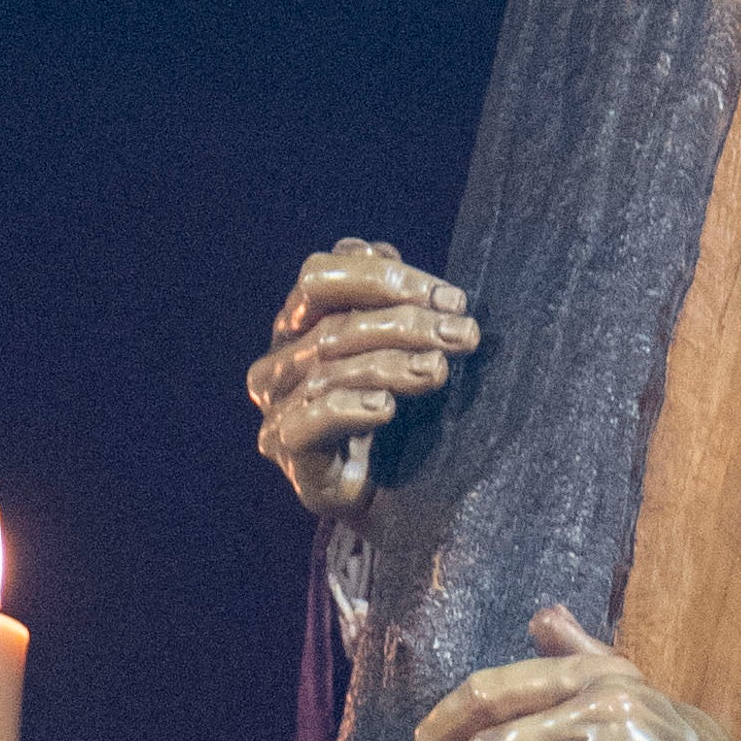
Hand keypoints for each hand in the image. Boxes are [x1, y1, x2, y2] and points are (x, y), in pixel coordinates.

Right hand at [250, 236, 473, 520]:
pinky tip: (385, 408)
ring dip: (391, 365)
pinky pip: (307, 422)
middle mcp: (280, 359)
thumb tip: (380, 249)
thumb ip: (388, 298)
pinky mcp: (286, 451)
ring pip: (327, 370)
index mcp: (300, 321)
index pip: (321, 276)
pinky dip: (348, 409)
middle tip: (463, 334)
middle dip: (405, 323)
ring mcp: (277, 406)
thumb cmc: (398, 410)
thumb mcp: (399, 348)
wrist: (394, 492)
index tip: (451, 299)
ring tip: (440, 370)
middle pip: (333, 324)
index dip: (384, 278)